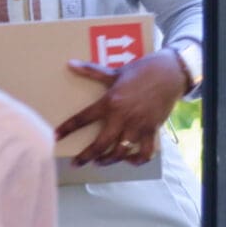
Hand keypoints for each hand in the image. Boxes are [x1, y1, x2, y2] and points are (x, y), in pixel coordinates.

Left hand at [54, 51, 185, 165]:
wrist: (169, 73)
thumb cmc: (140, 71)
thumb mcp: (114, 71)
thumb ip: (91, 71)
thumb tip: (69, 63)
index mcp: (110, 102)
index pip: (83, 118)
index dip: (68, 128)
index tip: (55, 137)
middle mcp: (123, 116)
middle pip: (101, 143)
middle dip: (87, 156)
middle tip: (77, 163)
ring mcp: (138, 125)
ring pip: (121, 151)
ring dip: (108, 160)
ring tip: (99, 162)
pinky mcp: (152, 130)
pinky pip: (145, 152)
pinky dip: (137, 160)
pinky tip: (129, 160)